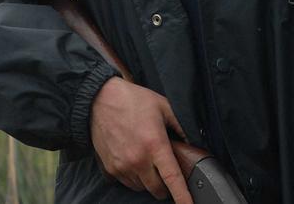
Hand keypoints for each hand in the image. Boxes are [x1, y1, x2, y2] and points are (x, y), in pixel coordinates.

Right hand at [89, 76, 192, 203]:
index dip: (183, 196)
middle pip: (158, 190)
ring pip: (142, 187)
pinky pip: (126, 183)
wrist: (100, 100)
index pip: (173, 178)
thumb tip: (193, 141)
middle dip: (165, 185)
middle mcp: (138, 160)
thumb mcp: (163, 106)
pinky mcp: (110, 169)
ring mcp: (123, 166)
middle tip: (164, 169)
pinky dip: (133, 176)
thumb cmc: (133, 100)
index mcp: (155, 145)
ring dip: (147, 180)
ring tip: (146, 159)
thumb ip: (180, 125)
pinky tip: (133, 159)